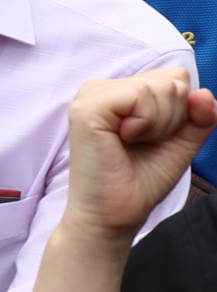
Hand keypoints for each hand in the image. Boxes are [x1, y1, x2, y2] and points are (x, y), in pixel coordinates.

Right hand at [63, 69, 215, 242]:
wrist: (115, 214)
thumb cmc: (140, 180)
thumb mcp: (181, 142)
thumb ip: (200, 117)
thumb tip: (203, 93)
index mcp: (120, 92)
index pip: (174, 77)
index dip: (180, 111)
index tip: (153, 137)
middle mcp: (102, 88)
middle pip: (171, 79)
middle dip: (172, 117)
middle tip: (142, 143)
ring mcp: (91, 96)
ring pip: (158, 86)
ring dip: (159, 123)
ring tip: (132, 143)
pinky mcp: (87, 108)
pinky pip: (140, 95)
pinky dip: (145, 122)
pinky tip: (124, 139)